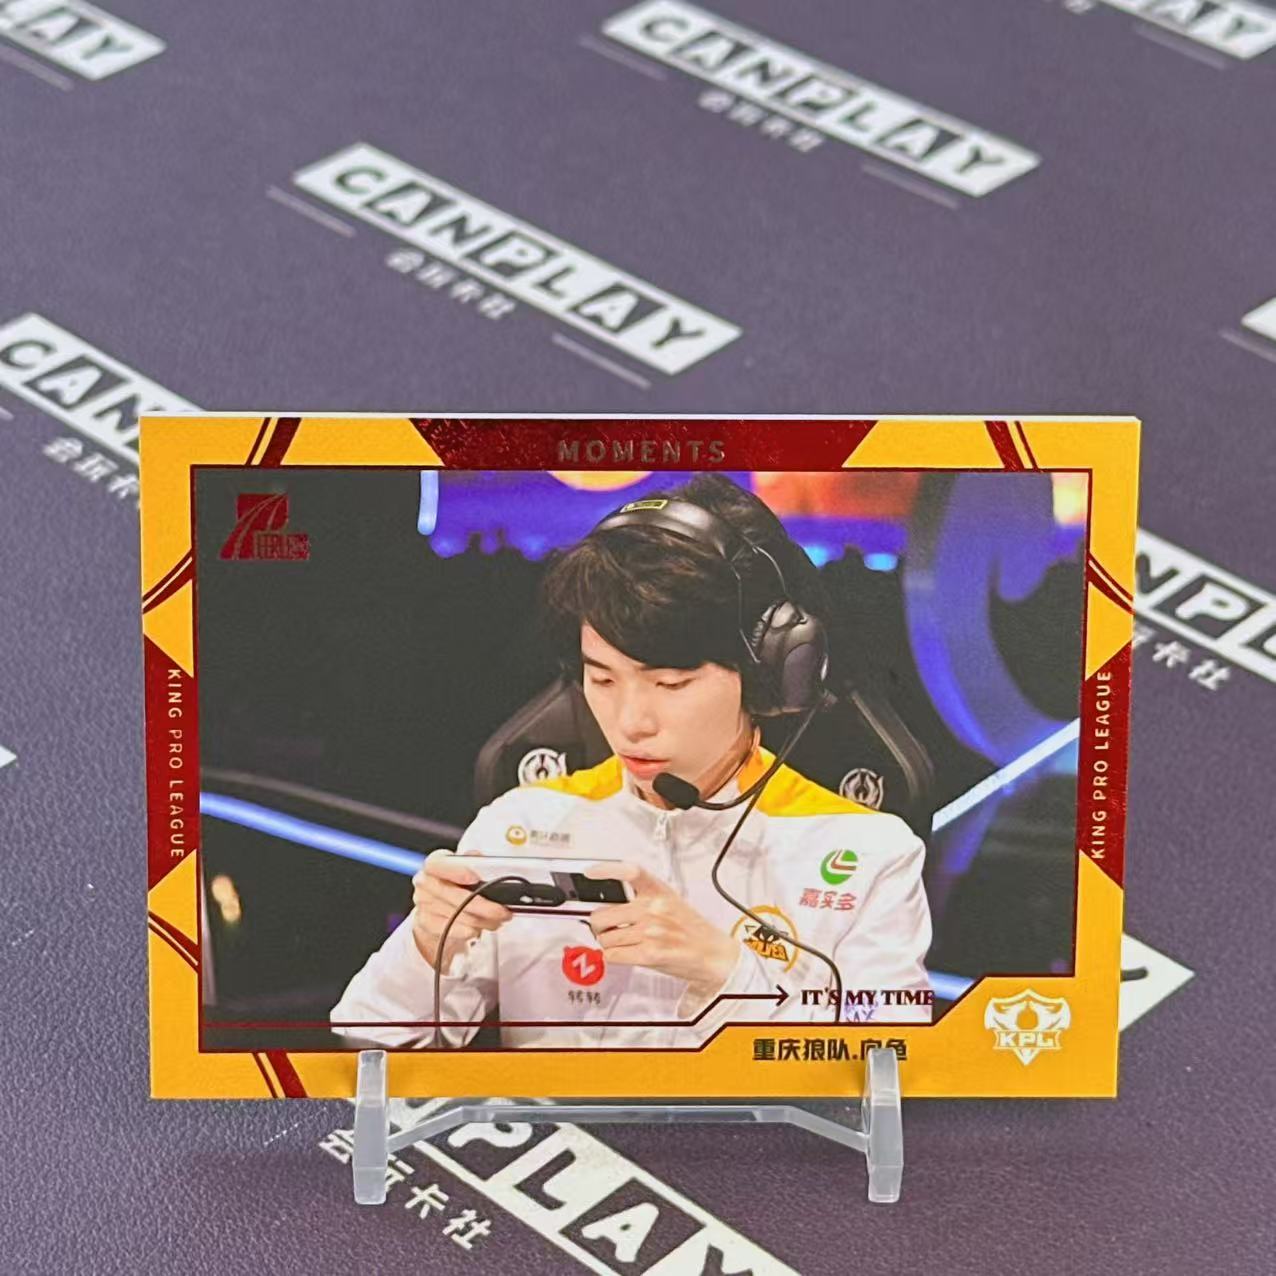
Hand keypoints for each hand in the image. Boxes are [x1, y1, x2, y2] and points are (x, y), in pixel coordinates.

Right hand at [410, 850, 512, 971]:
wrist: (436, 909)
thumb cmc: (454, 885)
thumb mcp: (464, 868)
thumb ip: (475, 862)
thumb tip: (486, 862)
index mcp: (434, 864)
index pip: (439, 864)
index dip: (457, 871)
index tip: (476, 878)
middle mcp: (425, 882)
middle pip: (454, 895)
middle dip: (483, 906)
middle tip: (503, 911)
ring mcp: (424, 904)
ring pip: (457, 915)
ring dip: (483, 920)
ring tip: (498, 919)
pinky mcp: (426, 924)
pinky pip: (452, 929)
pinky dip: (470, 931)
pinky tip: (482, 928)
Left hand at [584, 862, 739, 1000]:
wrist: (714, 954)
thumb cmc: (694, 931)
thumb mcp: (672, 902)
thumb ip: (644, 899)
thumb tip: (612, 902)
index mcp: (659, 892)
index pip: (630, 872)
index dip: (607, 869)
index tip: (591, 872)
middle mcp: (653, 909)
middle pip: (602, 915)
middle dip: (600, 926)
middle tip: (608, 929)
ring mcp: (650, 931)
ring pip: (605, 939)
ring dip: (609, 944)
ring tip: (625, 944)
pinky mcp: (649, 954)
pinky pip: (612, 955)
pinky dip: (614, 957)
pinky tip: (626, 954)